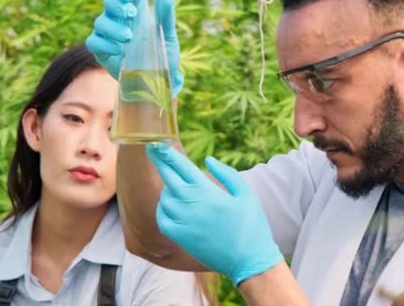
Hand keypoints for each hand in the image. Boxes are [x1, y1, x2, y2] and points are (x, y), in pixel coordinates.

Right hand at [85, 0, 183, 96]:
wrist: (160, 82)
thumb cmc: (164, 55)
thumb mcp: (168, 36)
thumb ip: (166, 17)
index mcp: (135, 11)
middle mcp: (119, 20)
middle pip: (108, 3)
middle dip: (117, 6)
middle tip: (131, 14)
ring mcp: (108, 36)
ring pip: (100, 22)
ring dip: (113, 28)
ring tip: (129, 38)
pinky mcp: (101, 52)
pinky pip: (93, 42)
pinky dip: (104, 44)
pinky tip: (118, 51)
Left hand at [146, 145, 283, 285]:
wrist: (249, 260)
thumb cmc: (251, 224)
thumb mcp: (245, 193)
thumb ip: (226, 173)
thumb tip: (207, 160)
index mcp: (207, 190)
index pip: (181, 166)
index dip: (166, 153)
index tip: (157, 143)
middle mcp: (191, 204)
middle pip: (167, 177)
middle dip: (159, 161)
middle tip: (152, 149)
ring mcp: (183, 221)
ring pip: (165, 197)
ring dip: (168, 188)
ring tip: (179, 186)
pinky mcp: (180, 237)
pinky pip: (162, 217)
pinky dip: (163, 208)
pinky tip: (171, 205)